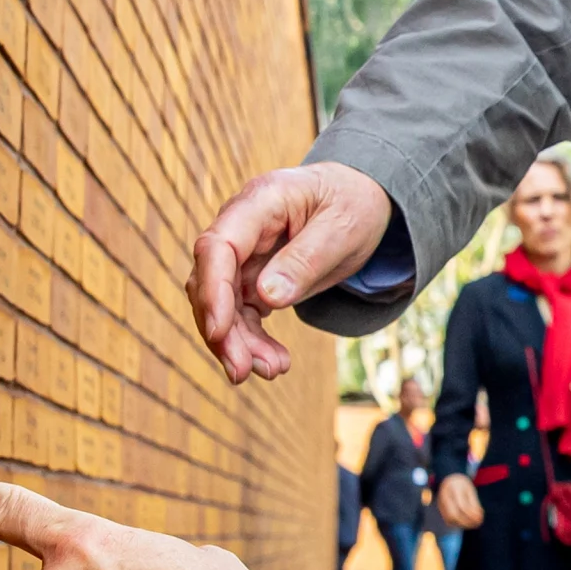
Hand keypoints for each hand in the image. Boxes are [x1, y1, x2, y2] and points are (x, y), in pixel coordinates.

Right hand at [193, 165, 394, 384]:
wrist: (360, 198)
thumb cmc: (352, 204)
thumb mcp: (342, 228)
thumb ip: (305, 259)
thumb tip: (267, 297)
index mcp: (261, 201)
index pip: (218, 245)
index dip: (212, 290)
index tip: (219, 331)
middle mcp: (242, 226)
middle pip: (210, 280)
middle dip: (222, 330)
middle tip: (243, 371)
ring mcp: (244, 254)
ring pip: (222, 304)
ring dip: (239, 343)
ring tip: (273, 369)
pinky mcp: (252, 278)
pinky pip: (241, 314)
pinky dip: (252, 341)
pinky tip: (275, 362)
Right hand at [433, 473, 482, 530]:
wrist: (448, 479)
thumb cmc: (462, 484)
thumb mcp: (470, 490)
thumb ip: (474, 503)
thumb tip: (479, 516)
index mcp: (454, 489)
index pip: (462, 506)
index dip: (472, 514)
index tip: (481, 518)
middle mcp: (445, 497)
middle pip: (453, 514)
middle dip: (466, 522)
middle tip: (477, 523)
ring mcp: (441, 503)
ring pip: (450, 519)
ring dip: (462, 524)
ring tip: (474, 524)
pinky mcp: (440, 508)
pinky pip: (448, 520)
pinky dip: (457, 524)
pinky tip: (466, 523)